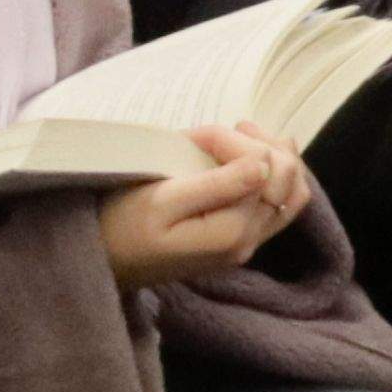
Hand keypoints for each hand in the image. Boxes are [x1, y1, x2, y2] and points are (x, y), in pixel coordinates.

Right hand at [97, 124, 304, 292]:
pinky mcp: (238, 239)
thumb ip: (217, 185)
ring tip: (241, 135)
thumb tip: (265, 165)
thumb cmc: (121, 227)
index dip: (232, 140)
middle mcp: (248, 241)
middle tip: (221, 130)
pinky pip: (277, 205)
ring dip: (274, 155)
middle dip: (259, 144)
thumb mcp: (162, 201)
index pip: (262, 167)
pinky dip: (272, 174)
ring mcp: (246, 242)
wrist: (100, 261)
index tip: (196, 136)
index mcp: (232, 232)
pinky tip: (251, 157)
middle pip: (287, 178)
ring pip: (291, 191)